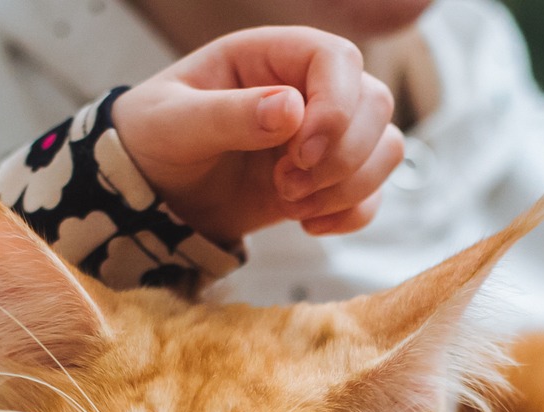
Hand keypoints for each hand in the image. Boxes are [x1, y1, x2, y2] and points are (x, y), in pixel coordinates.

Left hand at [110, 26, 402, 241]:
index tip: (301, 152)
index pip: (337, 59)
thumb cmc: (156, 139)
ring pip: (386, 148)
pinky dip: (349, 214)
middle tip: (285, 184)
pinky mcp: (331, 177)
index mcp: (271, 55)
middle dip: (341, 156)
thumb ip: (227, 114)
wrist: (157, 191)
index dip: (335, 107)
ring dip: (347, 186)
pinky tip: (306, 224)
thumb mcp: (174, 124)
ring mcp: (326, 134)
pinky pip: (374, 192)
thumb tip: (290, 108)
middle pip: (375, 104)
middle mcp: (309, 87)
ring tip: (290, 203)